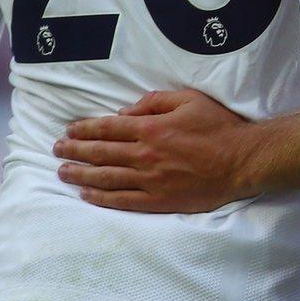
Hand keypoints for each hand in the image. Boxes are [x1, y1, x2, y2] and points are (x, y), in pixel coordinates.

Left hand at [54, 89, 258, 212]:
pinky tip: (86, 195)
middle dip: (74, 150)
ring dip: (80, 174)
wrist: (243, 160)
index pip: (108, 128)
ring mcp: (149, 180)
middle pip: (100, 153)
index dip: (84, 128)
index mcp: (151, 128)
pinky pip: (122, 200)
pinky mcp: (158, 200)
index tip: (69, 129)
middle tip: (56, 149)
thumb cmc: (219, 127)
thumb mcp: (190, 100)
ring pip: (104, 178)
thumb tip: (126, 112)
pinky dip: (101, 198)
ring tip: (62, 172)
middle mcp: (144, 155)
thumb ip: (156, 101)